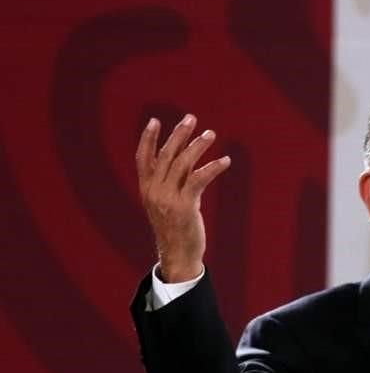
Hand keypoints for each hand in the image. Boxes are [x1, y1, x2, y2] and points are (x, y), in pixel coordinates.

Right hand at [135, 114, 230, 281]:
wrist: (177, 255)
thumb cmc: (176, 228)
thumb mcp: (168, 202)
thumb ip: (173, 181)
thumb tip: (188, 157)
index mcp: (146, 189)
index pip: (142, 158)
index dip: (148, 138)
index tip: (155, 120)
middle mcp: (154, 191)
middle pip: (165, 155)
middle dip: (179, 134)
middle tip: (191, 118)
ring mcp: (168, 198)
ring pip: (182, 164)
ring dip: (198, 146)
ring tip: (211, 133)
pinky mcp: (185, 206)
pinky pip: (199, 179)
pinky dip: (213, 167)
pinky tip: (225, 160)